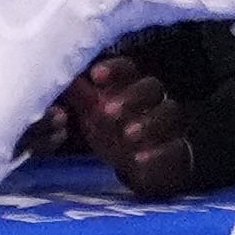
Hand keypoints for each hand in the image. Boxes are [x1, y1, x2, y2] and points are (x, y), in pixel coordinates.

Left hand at [57, 53, 200, 198]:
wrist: (143, 166)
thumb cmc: (113, 131)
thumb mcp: (91, 114)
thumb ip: (79, 96)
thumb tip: (55, 73)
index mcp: (131, 84)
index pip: (128, 68)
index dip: (114, 69)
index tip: (95, 75)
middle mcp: (155, 99)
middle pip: (152, 87)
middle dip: (131, 96)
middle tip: (107, 111)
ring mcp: (169, 124)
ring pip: (168, 113)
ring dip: (147, 122)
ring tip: (127, 135)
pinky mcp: (178, 151)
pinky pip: (174, 147)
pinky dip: (157, 153)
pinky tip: (139, 159)